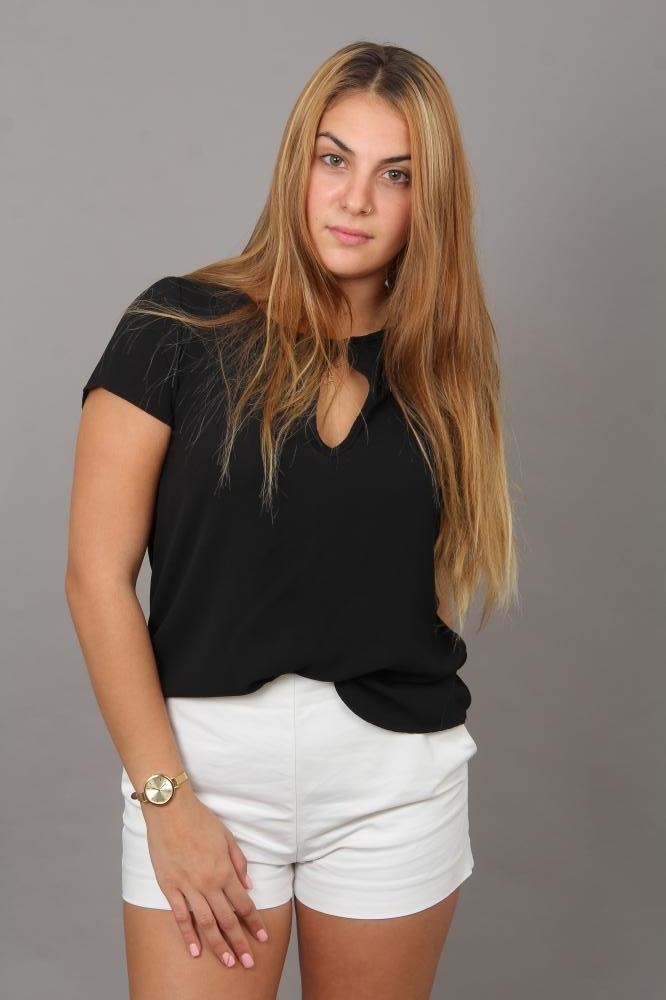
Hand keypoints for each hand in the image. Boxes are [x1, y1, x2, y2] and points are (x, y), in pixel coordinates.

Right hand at [142, 790, 269, 968]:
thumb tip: (248, 885)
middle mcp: (208, 883)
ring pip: (206, 923)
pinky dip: (188, 935)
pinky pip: (181, 916)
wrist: (170, 810)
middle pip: (227, 919)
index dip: (255, 922)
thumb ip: (239, 863)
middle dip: (240, 942)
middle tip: (249, 962)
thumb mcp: (227, 837)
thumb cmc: (200, 820)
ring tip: (228, 962)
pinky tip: (195, 951)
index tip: (263, 937)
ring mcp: (187, 887)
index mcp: (224, 870)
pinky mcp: (169, 887)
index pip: (243, 904)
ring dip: (218, 945)